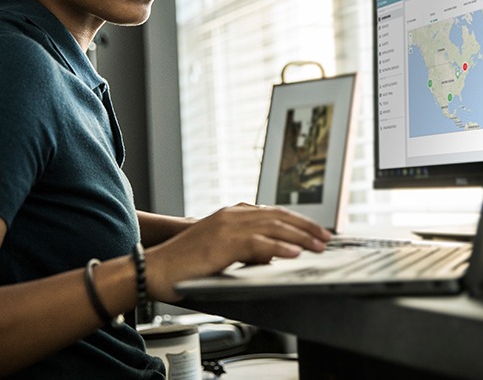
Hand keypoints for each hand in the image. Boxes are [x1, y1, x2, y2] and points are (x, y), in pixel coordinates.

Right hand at [144, 203, 330, 300]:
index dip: (297, 221)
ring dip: (300, 236)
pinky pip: (257, 244)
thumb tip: (270, 255)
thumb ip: (245, 248)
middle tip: (326, 238)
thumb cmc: (185, 264)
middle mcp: (232, 215)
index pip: (273, 213)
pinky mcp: (223, 243)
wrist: (155, 268)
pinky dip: (278, 248)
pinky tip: (294, 253)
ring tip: (318, 246)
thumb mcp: (220, 250)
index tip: (315, 231)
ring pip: (273, 227)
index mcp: (232, 214)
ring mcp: (228, 226)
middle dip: (306, 227)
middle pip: (278, 217)